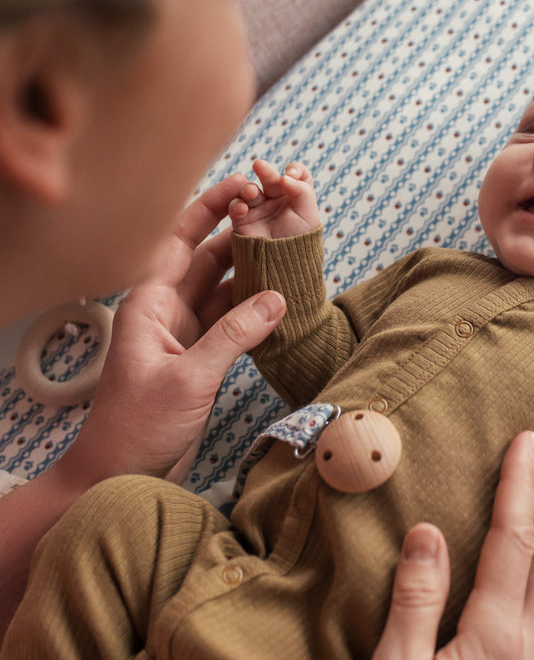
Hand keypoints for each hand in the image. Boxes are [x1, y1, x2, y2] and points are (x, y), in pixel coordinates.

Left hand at [62, 175, 286, 486]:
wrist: (117, 475)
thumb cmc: (136, 427)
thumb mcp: (190, 378)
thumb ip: (235, 335)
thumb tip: (277, 297)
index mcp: (149, 302)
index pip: (182, 239)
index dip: (211, 208)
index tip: (245, 184)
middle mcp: (166, 310)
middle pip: (209, 259)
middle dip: (242, 235)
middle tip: (281, 214)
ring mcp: (184, 334)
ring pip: (225, 290)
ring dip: (254, 273)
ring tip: (291, 250)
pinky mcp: (200, 359)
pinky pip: (233, 321)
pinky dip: (256, 310)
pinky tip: (282, 297)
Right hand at [228, 158, 320, 239]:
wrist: (284, 269)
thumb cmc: (300, 243)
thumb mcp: (309, 216)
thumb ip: (302, 191)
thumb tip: (285, 175)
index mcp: (296, 197)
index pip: (296, 175)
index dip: (295, 170)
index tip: (291, 173)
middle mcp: (277, 200)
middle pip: (270, 178)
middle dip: (265, 171)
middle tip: (259, 165)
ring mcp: (259, 209)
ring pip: (250, 190)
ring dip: (248, 188)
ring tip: (251, 193)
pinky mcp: (243, 221)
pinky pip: (236, 207)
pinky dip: (236, 205)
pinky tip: (241, 208)